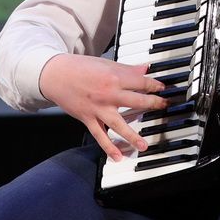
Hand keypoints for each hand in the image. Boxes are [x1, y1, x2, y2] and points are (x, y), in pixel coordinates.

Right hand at [38, 53, 167, 160]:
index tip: (163, 89)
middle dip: (154, 104)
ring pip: (119, 124)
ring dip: (132, 136)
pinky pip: (100, 135)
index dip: (155, 85)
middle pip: (137, 102)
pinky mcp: (88, 118)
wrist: (55, 75)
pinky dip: (108, 147)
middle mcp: (108, 94)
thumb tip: (145, 68)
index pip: (141, 82)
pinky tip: (117, 156)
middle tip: (165, 107)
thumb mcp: (106, 63)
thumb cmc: (79, 67)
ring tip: (144, 145)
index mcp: (114, 77)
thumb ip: (127, 69)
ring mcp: (98, 108)